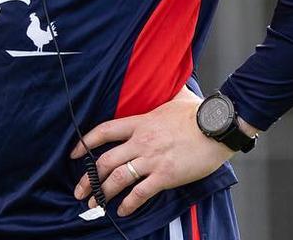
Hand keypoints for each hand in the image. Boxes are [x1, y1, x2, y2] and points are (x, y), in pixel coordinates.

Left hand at [70, 86, 232, 216]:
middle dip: (88, 178)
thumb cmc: (200, 113)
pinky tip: (122, 210)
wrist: (218, 127)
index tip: (75, 154)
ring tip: (94, 204)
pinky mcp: (165, 175)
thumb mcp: (177, 97)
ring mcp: (152, 159)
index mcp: (140, 122)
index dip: (85, 143)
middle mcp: (141, 141)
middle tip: (79, 190)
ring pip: (118, 178)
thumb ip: (166, 92)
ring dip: (102, 193)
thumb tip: (171, 80)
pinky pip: (140, 192)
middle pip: (105, 161)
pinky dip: (129, 203)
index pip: (104, 131)